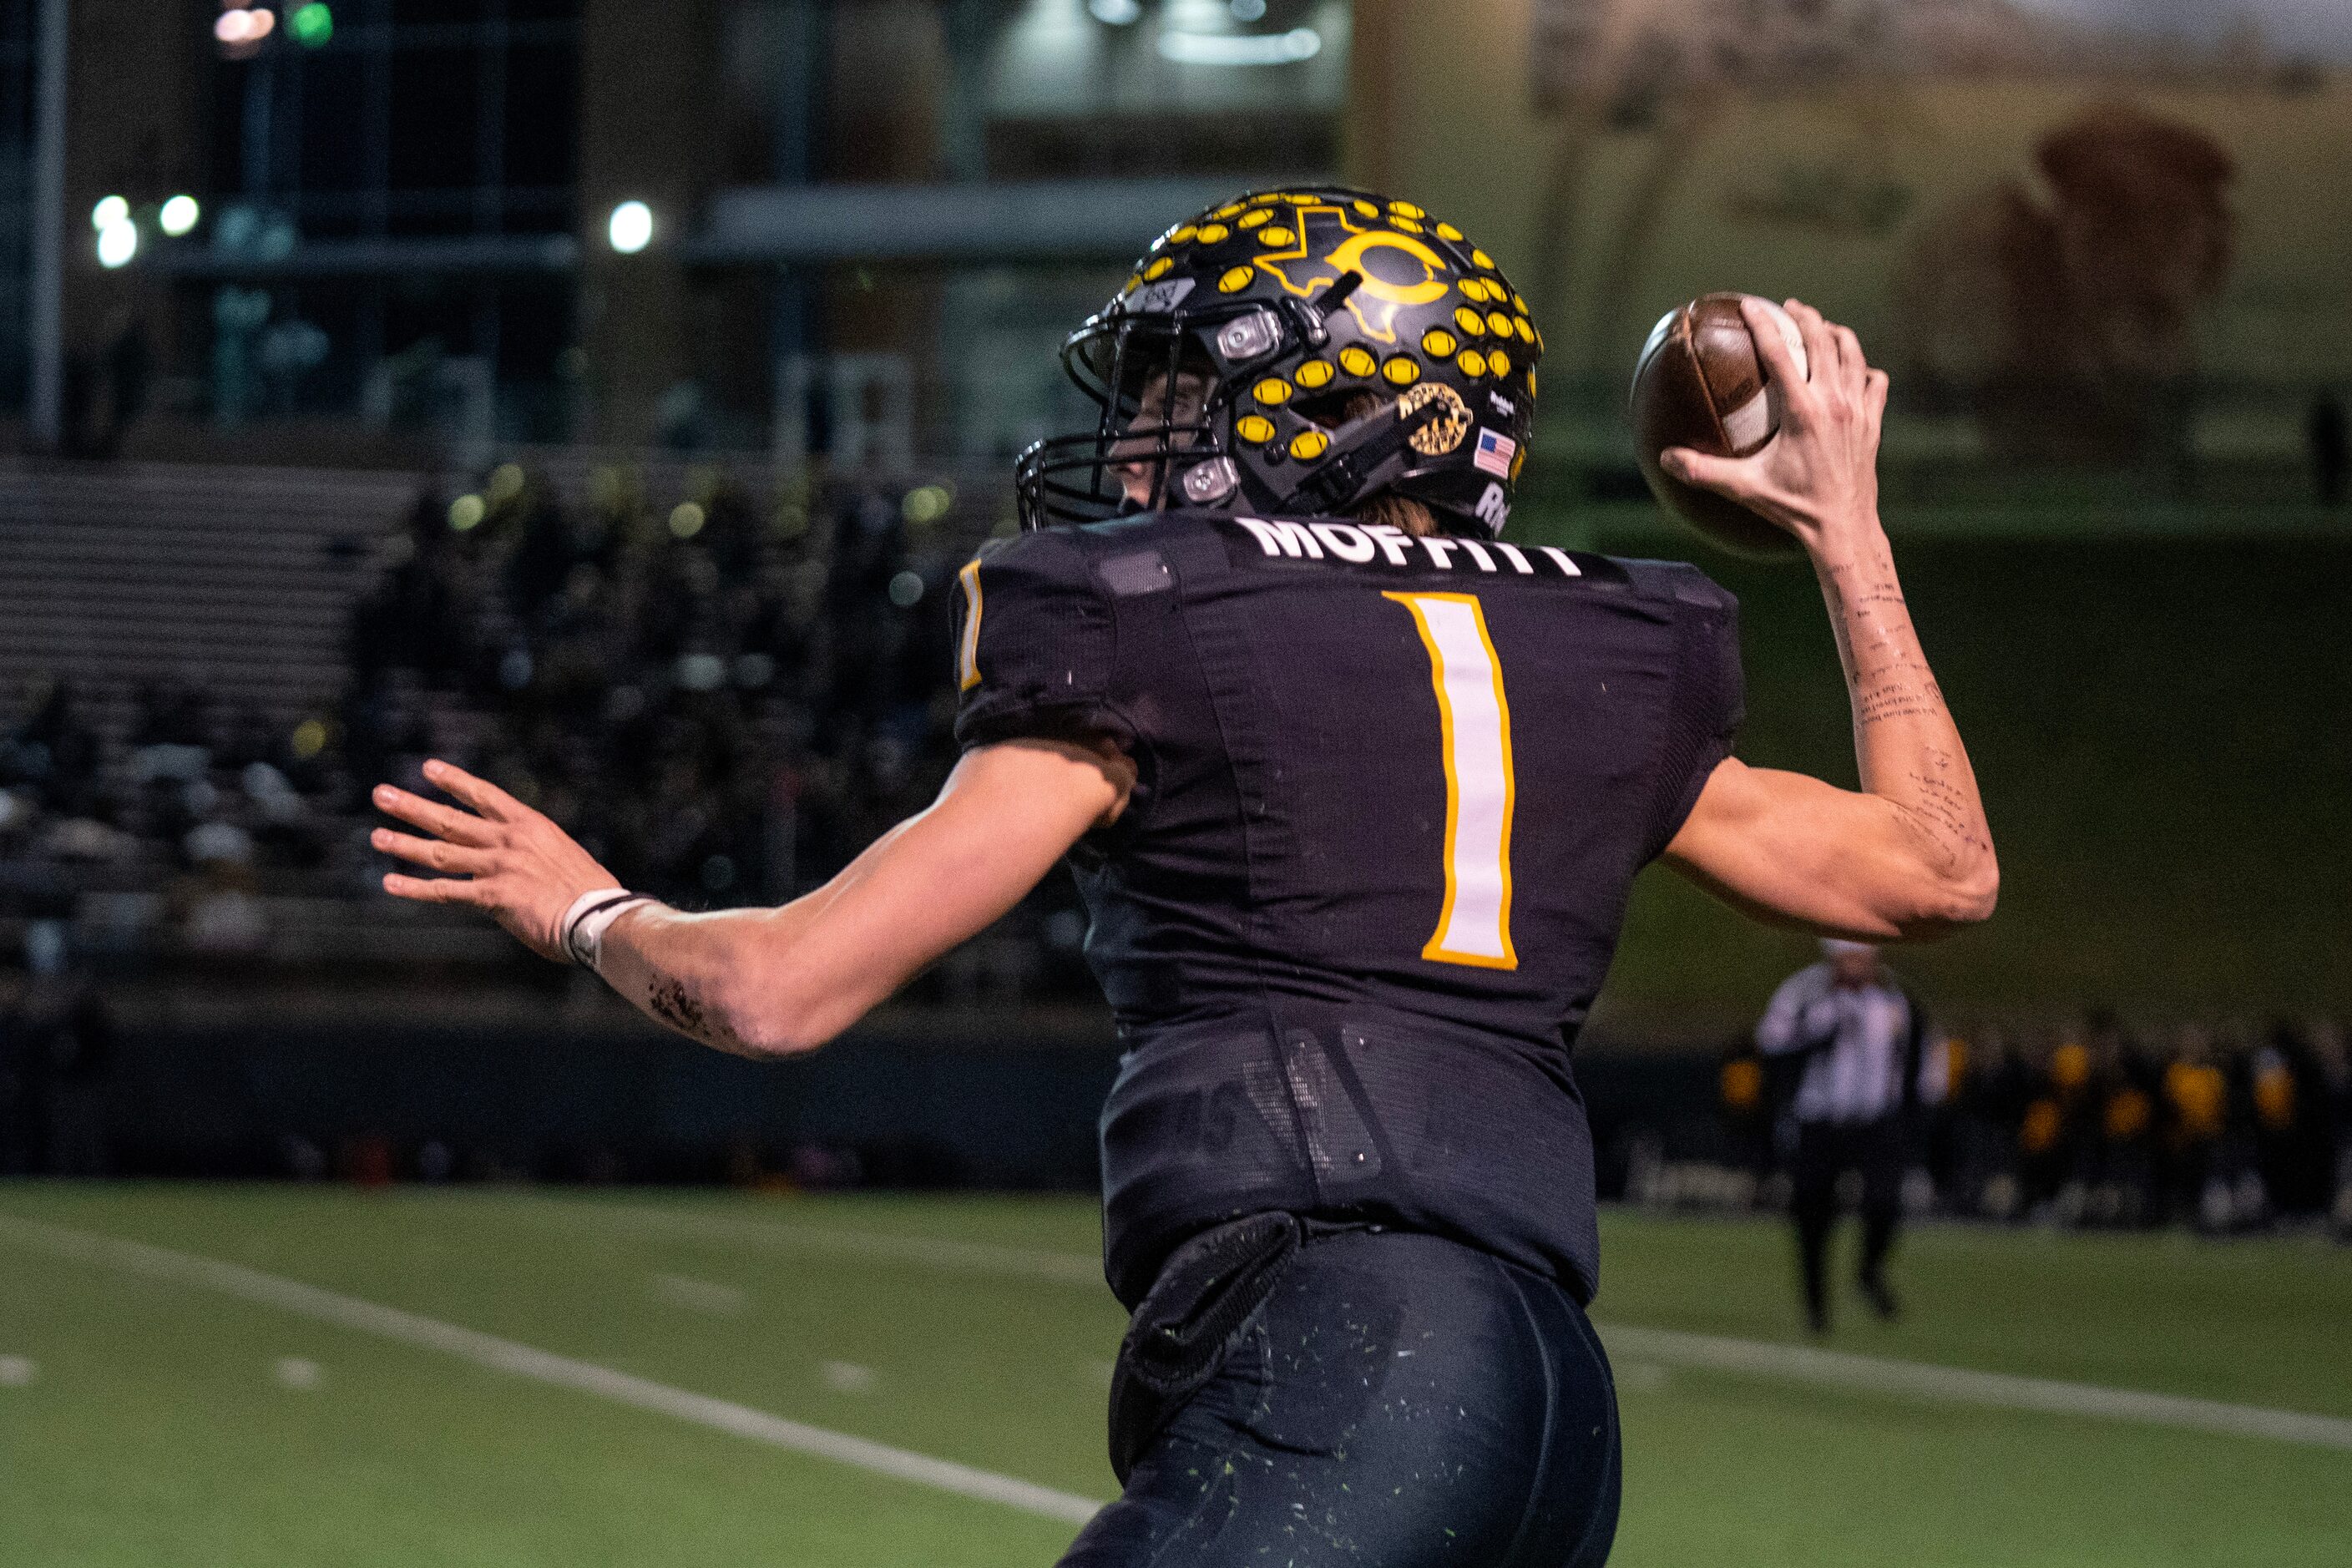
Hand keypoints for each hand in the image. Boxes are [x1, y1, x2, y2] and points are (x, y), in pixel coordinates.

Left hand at [371, 759, 618, 961]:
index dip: (453, 780)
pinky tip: (391, 883)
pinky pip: (445, 890)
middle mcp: (509, 840)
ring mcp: (497, 867)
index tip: (428, 768)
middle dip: (412, 806)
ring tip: (377, 837)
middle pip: (450, 820)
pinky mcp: (492, 896)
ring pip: (440, 852)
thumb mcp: (563, 858)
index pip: (484, 795)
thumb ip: (535, 857)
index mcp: (530, 825)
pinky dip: (415, 888)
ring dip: (405, 844)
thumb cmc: (592, 894)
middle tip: (381, 794)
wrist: (599, 916)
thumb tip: (523, 867)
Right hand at [1662, 298, 1888, 553]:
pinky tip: (1853, 371)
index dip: (1762, 322)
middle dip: (1806, 316)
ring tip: (1822, 327)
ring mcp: (1858, 410)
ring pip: (1853, 353)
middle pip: (1823, 339)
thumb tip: (1665, 459)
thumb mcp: (1744, 488)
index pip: (1779, 352)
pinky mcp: (1873, 422)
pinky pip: (1875, 381)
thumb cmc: (1793, 507)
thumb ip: (1703, 471)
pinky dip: (1863, 369)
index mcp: (1802, 410)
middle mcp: (1834, 401)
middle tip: (1790, 307)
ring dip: (1837, 334)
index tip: (1750, 304)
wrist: (1843, 527)